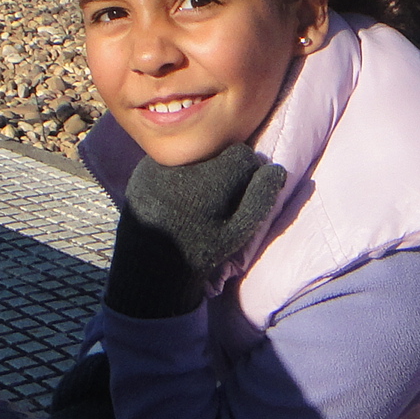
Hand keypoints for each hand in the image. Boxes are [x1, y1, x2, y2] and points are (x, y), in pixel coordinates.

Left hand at [105, 143, 286, 319]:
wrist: (149, 269)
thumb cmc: (200, 252)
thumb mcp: (236, 233)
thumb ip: (260, 199)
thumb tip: (278, 169)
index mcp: (209, 181)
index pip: (242, 154)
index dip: (246, 173)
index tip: (238, 194)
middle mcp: (182, 165)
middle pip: (217, 149)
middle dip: (223, 168)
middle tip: (217, 197)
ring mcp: (158, 164)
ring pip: (194, 152)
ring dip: (201, 167)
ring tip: (195, 198)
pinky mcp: (141, 169)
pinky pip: (171, 160)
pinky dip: (178, 171)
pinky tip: (175, 196)